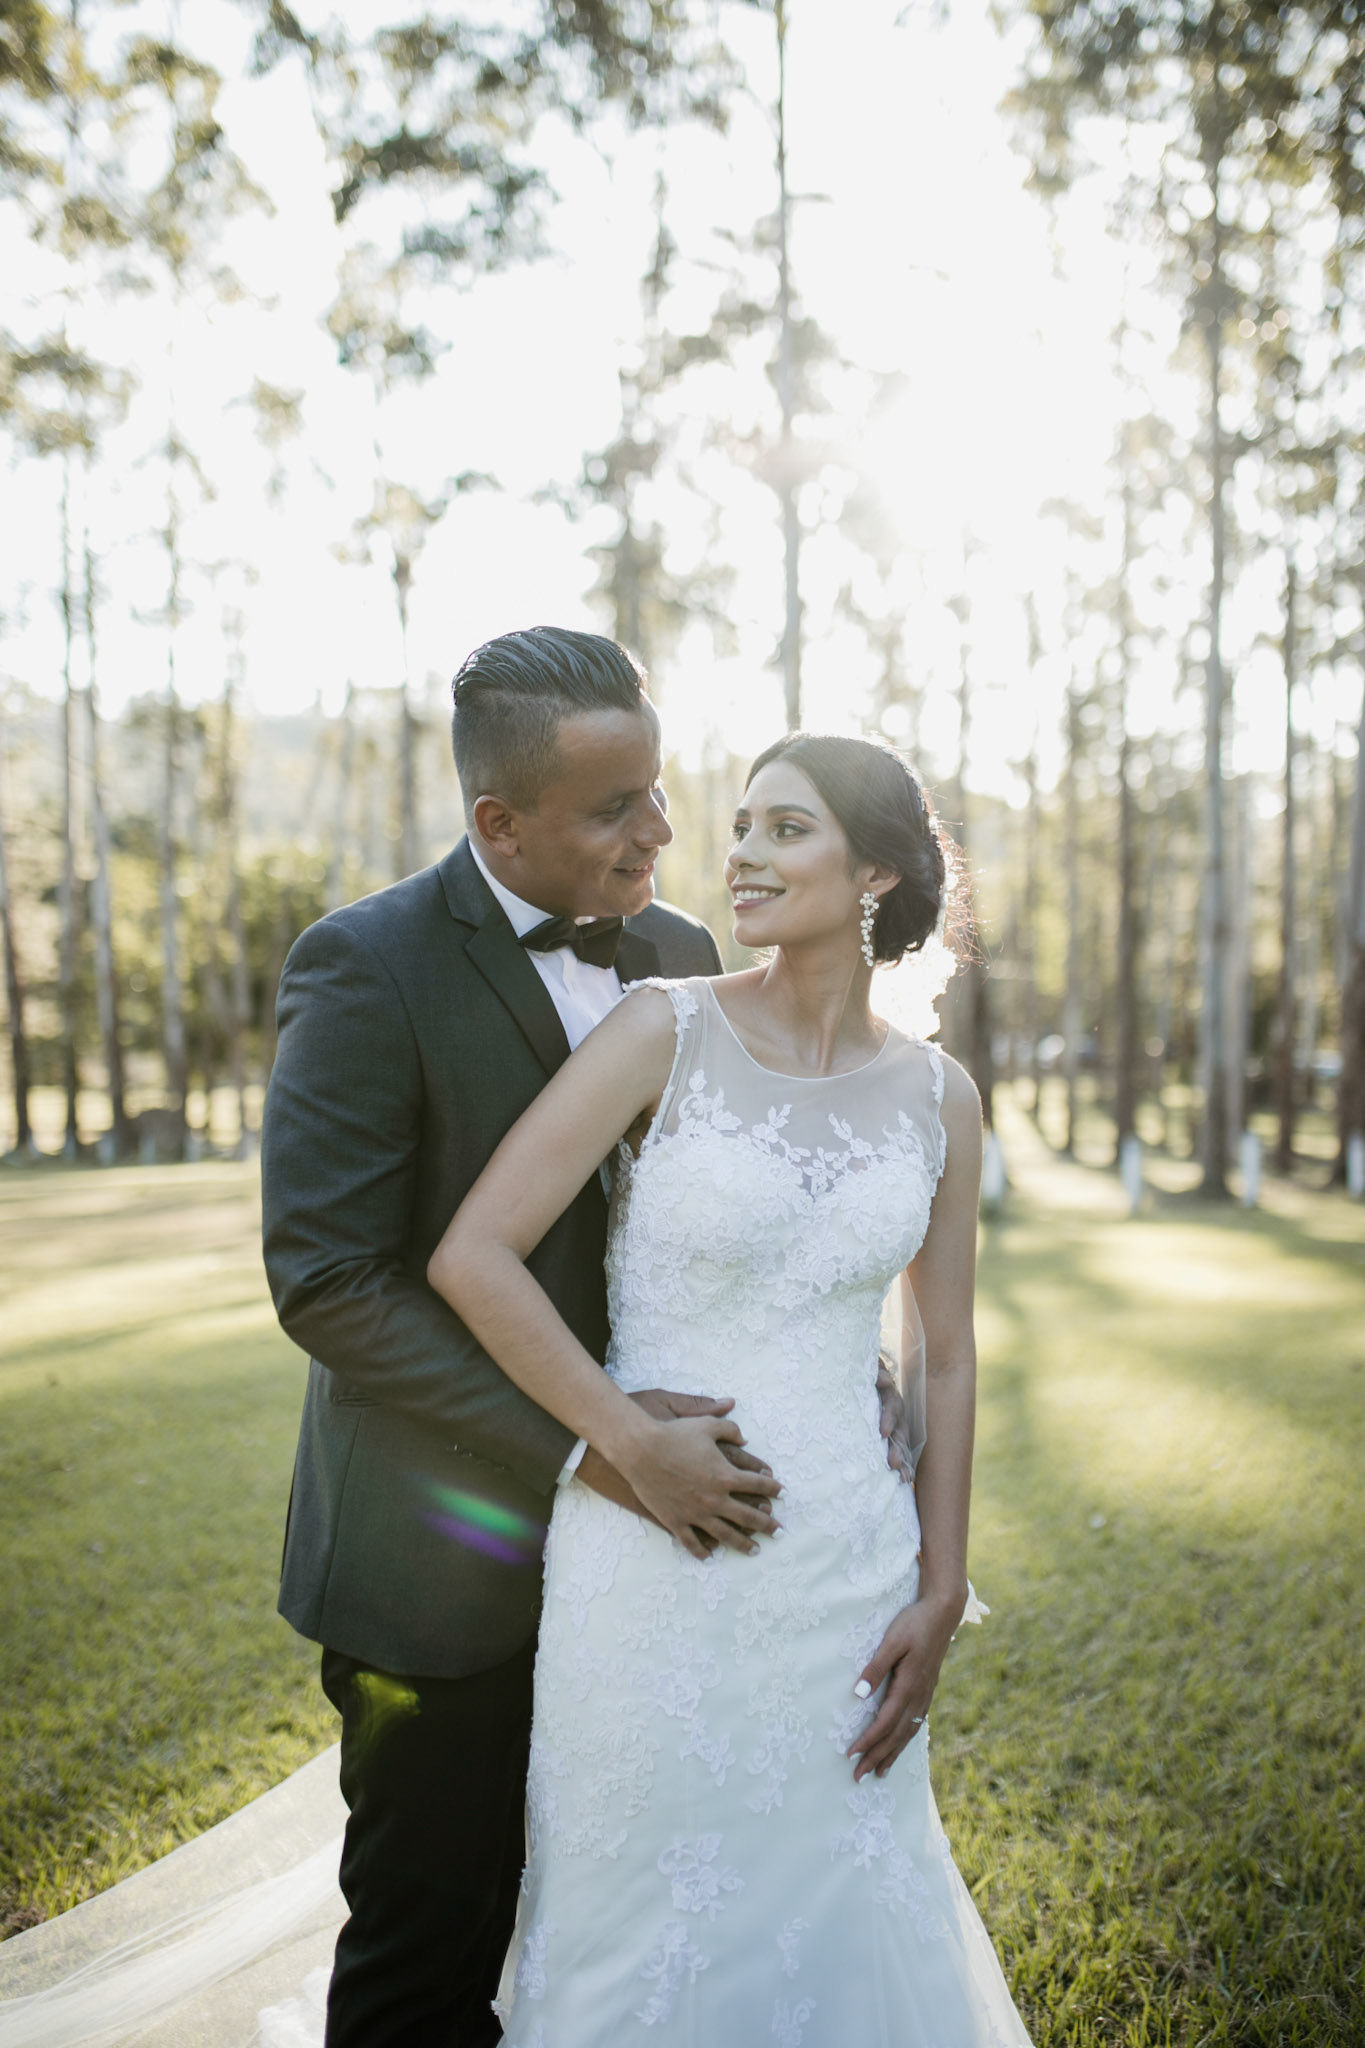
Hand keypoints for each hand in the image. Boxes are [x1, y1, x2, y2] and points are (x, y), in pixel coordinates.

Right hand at [616, 1407, 781, 1561]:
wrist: (641, 1450)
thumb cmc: (674, 1434)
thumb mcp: (707, 1425)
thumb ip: (729, 1429)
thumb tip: (744, 1438)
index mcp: (726, 1475)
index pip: (758, 1485)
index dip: (773, 1488)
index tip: (782, 1493)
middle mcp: (715, 1499)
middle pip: (749, 1516)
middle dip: (768, 1524)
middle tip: (779, 1532)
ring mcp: (696, 1513)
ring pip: (726, 1535)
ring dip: (743, 1544)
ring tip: (755, 1550)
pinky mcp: (676, 1521)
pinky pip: (692, 1541)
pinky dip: (702, 1551)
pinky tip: (710, 1556)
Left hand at [846, 1591, 961, 1781]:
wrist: (943, 1613)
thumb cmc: (914, 1623)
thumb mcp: (892, 1641)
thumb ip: (875, 1667)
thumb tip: (859, 1694)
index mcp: (908, 1685)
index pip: (885, 1722)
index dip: (868, 1741)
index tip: (850, 1754)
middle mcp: (918, 1696)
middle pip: (896, 1735)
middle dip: (877, 1757)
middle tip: (859, 1777)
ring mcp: (926, 1694)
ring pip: (908, 1732)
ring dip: (892, 1753)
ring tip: (880, 1772)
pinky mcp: (928, 1690)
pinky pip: (916, 1723)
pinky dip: (906, 1739)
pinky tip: (901, 1744)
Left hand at [876, 1355, 911, 1482]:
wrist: (869, 1380)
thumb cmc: (862, 1375)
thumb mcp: (867, 1370)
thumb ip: (874, 1372)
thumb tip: (882, 1378)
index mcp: (889, 1396)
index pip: (891, 1407)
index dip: (888, 1419)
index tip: (882, 1433)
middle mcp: (896, 1413)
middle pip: (900, 1431)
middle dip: (897, 1447)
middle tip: (893, 1463)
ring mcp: (897, 1427)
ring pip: (903, 1444)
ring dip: (904, 1460)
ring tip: (903, 1478)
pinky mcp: (895, 1438)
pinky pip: (903, 1453)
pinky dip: (905, 1467)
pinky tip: (906, 1482)